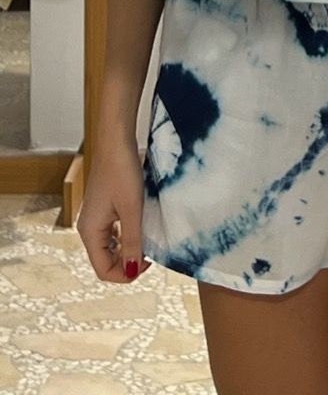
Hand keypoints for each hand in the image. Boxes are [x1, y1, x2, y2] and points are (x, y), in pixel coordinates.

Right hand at [76, 138, 152, 282]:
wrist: (115, 141)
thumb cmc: (122, 172)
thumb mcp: (132, 210)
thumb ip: (132, 242)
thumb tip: (133, 271)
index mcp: (90, 232)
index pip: (103, 270)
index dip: (126, 274)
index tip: (149, 262)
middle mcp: (88, 228)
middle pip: (105, 260)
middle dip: (127, 262)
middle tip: (151, 250)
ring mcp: (95, 217)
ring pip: (110, 247)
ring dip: (128, 249)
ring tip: (148, 238)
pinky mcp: (103, 207)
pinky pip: (113, 232)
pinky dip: (126, 235)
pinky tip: (141, 225)